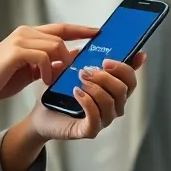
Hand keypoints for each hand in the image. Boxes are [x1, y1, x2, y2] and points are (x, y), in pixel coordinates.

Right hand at [0, 24, 97, 107]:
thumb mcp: (29, 71)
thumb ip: (47, 63)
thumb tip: (71, 59)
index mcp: (28, 35)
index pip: (61, 28)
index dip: (81, 29)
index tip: (98, 33)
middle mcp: (24, 33)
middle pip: (61, 36)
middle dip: (74, 52)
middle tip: (80, 69)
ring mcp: (19, 40)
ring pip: (55, 46)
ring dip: (60, 65)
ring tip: (54, 80)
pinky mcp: (15, 52)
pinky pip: (44, 56)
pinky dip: (49, 70)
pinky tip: (44, 82)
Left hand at [29, 54, 143, 139]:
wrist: (40, 116)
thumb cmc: (58, 95)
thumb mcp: (70, 72)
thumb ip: (83, 59)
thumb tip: (90, 40)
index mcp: (112, 91)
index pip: (130, 79)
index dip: (130, 66)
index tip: (122, 56)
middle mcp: (113, 106)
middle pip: (124, 89)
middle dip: (106, 76)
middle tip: (87, 69)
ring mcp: (103, 120)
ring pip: (111, 102)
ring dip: (95, 87)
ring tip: (80, 79)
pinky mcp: (90, 130)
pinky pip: (96, 117)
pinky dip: (87, 102)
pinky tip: (76, 92)